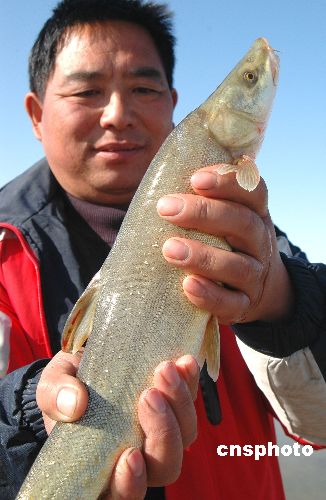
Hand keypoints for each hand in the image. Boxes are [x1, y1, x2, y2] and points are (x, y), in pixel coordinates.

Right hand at [36, 350, 198, 498]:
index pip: (123, 493)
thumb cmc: (65, 388)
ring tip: (165, 369)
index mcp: (104, 466)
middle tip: (149, 395)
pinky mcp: (173, 406)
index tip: (129, 455)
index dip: (130, 483)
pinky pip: (190, 402)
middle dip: (162, 431)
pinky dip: (190, 383)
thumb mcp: (52, 387)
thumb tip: (74, 404)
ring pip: (185, 435)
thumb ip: (55, 396)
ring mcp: (160, 432)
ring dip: (180, 403)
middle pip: (166, 466)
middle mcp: (139, 456)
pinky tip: (185, 362)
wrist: (81, 365)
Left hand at [157, 165, 293, 323]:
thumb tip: (157, 172)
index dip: (228, 182)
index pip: (252, 192)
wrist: (260, 290)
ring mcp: (254, 276)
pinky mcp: (243, 306)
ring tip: (169, 249)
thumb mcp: (225, 218)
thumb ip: (203, 197)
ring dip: (203, 256)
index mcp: (255, 214)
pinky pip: (231, 303)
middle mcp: (260, 243)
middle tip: (166, 208)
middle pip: (243, 223)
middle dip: (205, 213)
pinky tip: (187, 286)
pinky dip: (210, 295)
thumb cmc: (227, 243)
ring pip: (237, 266)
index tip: (195, 179)